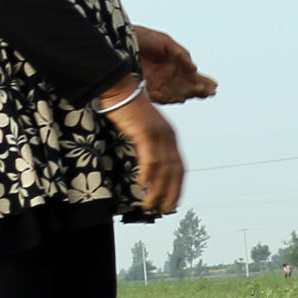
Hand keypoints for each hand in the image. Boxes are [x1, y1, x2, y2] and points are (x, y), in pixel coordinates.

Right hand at [98, 81, 183, 213]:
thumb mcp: (141, 129)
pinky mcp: (145, 131)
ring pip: (163, 168)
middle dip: (171, 193)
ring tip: (150, 205)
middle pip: (175, 171)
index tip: (173, 202)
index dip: (177, 186)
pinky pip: (150, 157)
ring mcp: (158, 134)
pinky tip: (142, 185)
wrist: (118, 87)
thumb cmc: (126, 109)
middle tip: (165, 210)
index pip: (179, 167)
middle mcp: (168, 136)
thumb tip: (145, 167)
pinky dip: (148, 173)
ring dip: (157, 189)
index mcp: (169, 137)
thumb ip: (147, 146)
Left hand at [132, 26, 214, 103]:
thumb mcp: (164, 41)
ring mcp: (157, 84)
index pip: (191, 77)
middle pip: (187, 87)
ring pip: (177, 93)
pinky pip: (161, 98)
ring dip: (189, 94)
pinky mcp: (146, 89)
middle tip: (209, 92)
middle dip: (199, 89)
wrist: (114, 41)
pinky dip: (171, 99)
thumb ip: (180, 53)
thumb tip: (194, 67)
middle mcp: (167, 77)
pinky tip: (180, 99)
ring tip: (200, 93)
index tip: (212, 85)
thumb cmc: (138, 37)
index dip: (202, 81)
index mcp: (173, 65)